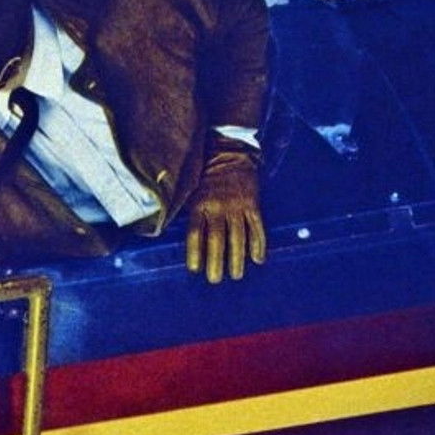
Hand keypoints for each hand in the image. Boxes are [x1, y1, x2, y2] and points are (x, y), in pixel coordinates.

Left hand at [186, 150, 264, 282]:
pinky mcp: (253, 203)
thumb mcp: (191, 193)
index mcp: (199, 205)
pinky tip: (258, 259)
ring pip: (238, 236)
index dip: (195, 252)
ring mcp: (237, 205)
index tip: (194, 270)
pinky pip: (257, 227)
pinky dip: (258, 244)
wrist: (230, 155)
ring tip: (236, 275)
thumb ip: (188, 214)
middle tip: (215, 280)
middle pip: (217, 238)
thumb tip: (176, 239)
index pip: (195, 233)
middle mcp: (218, 207)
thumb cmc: (205, 179)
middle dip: (216, 261)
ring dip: (237, 258)